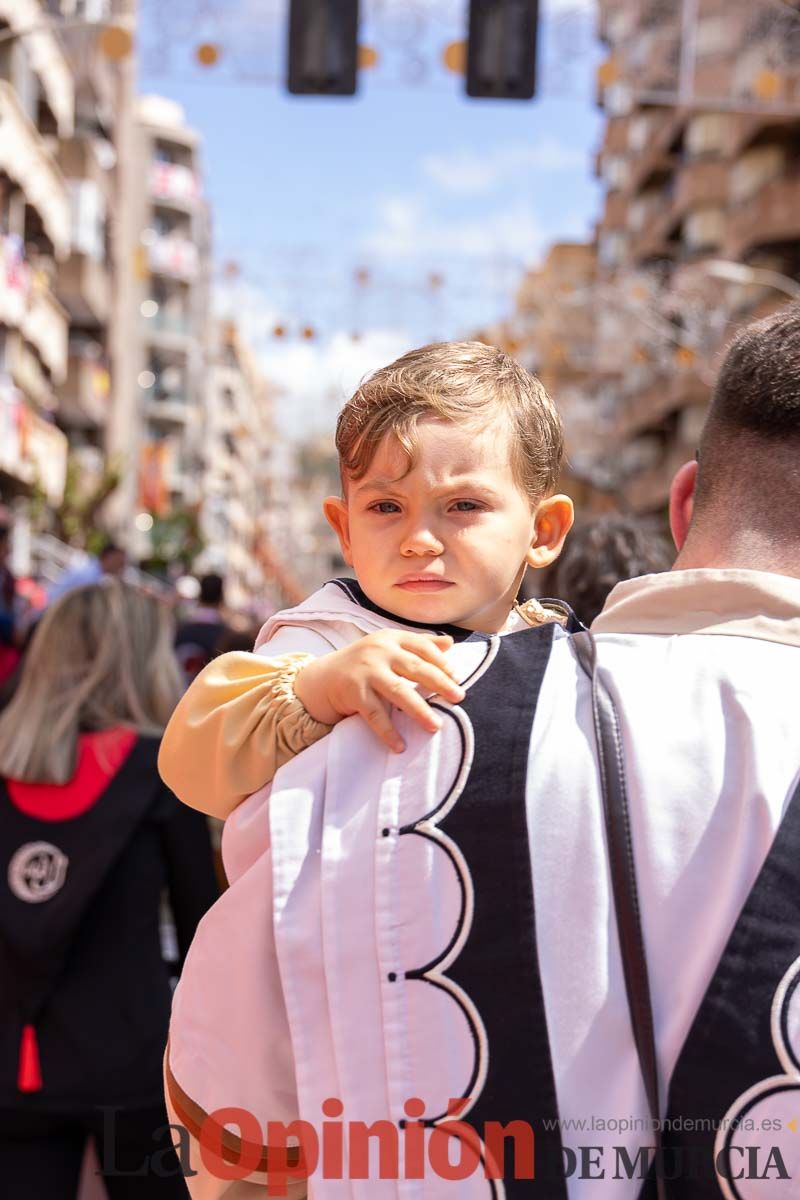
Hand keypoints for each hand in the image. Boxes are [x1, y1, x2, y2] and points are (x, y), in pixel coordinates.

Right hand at [293, 630, 465, 752]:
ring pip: (399, 691)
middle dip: (440, 683)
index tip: (457, 678)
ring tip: (436, 726)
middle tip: (459, 697)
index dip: (442, 662)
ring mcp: (365, 671)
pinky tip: (400, 746)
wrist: (320, 679)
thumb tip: (450, 642)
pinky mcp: (353, 692)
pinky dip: (388, 731)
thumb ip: (417, 644)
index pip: (422, 647)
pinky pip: (375, 714)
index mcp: (390, 638)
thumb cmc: (361, 664)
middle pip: (416, 667)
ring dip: (419, 710)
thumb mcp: (387, 648)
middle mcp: (379, 651)